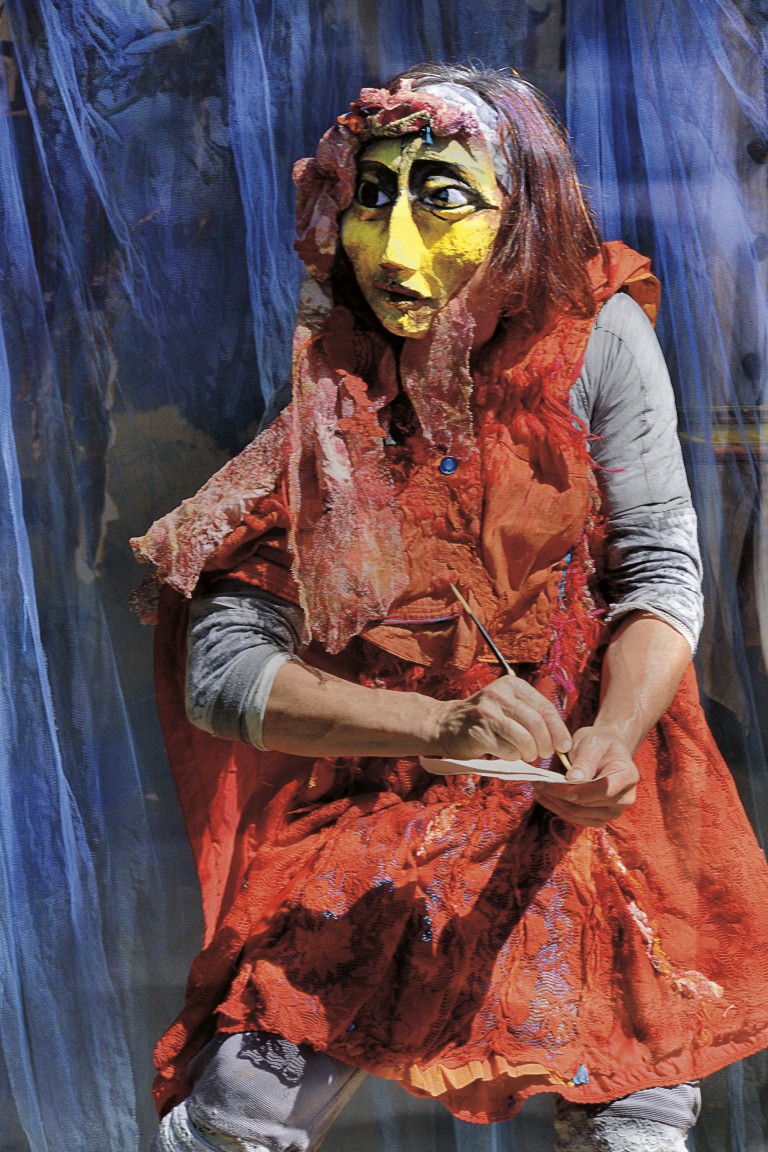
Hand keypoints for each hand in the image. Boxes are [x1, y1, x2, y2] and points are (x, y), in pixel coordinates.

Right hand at [433, 677, 571, 763]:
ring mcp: (487, 713)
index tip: (564, 745)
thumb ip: (531, 712)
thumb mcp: (506, 704)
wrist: (446, 724)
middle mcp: (499, 694)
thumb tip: (560, 737)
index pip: (544, 707)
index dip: (558, 729)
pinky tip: (509, 754)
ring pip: (525, 739)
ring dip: (531, 752)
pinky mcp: (479, 733)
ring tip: (527, 755)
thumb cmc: (485, 717)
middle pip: (536, 723)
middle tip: (544, 753)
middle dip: (546, 743)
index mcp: (511, 684)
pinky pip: (509, 750)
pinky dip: (514, 757)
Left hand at [532, 727, 638, 826]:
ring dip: (555, 803)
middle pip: (588, 804)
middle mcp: (625, 799)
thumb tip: (573, 779)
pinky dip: (558, 808)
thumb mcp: (592, 743)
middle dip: (559, 794)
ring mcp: (613, 812)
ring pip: (579, 814)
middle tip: (537, 783)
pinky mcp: (600, 818)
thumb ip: (585, 761)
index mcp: (627, 776)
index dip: (579, 790)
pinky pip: (576, 818)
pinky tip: (545, 797)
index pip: (603, 790)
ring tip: (537, 789)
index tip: (554, 783)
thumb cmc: (599, 743)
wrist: (605, 751)